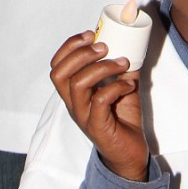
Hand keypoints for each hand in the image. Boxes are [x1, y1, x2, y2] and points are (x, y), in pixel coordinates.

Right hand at [51, 31, 148, 182]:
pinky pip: (100, 101)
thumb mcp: (120, 86)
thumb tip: (130, 41)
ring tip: (121, 62)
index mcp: (73, 93)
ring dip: (101, 67)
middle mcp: (73, 104)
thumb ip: (121, 67)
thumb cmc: (122, 118)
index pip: (57, 66)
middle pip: (59, 74)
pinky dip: (116, 86)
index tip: (90, 34)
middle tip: (104, 46)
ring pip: (78, 85)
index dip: (69, 46)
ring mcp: (83, 116)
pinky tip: (129, 84)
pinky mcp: (98, 127)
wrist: (130, 154)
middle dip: (80, 54)